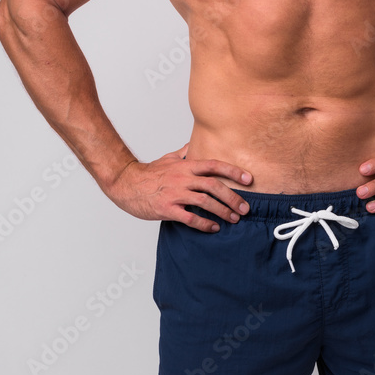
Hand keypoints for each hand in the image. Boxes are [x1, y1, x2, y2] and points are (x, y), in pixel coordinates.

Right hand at [107, 147, 252, 230]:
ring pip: (205, 202)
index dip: (233, 171)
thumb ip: (184, 153)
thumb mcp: (168, 158)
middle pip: (214, 186)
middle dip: (232, 197)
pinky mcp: (167, 208)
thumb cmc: (148, 173)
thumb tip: (194, 146)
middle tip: (245, 208)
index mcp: (186, 166)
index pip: (214, 166)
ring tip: (234, 219)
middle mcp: (183, 178)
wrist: (126, 183)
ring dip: (222, 211)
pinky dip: (204, 224)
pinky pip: (190, 217)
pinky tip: (214, 228)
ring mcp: (175, 194)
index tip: (248, 179)